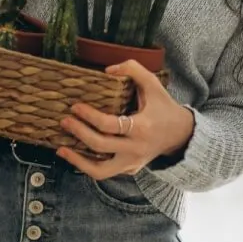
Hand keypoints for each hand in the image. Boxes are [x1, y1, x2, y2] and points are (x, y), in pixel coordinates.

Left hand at [56, 60, 194, 179]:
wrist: (181, 135)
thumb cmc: (164, 107)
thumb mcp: (153, 84)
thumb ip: (133, 69)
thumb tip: (107, 70)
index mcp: (142, 128)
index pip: (110, 125)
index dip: (90, 116)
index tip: (75, 107)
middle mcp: (136, 149)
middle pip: (101, 146)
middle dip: (79, 133)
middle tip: (64, 121)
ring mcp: (133, 163)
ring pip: (101, 171)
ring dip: (78, 161)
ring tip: (61, 149)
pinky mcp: (130, 170)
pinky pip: (105, 172)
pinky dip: (87, 165)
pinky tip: (74, 155)